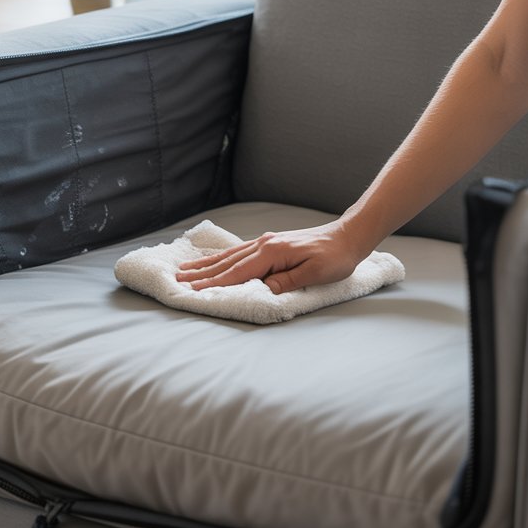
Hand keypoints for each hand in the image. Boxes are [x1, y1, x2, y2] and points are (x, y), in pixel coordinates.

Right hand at [175, 221, 364, 294]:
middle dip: (201, 273)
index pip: (237, 272)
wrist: (348, 236)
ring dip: (207, 264)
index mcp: (272, 252)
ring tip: (187, 269)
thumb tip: (264, 288)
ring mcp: (266, 242)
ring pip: (230, 256)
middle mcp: (264, 244)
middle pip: (227, 263)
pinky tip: (215, 260)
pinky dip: (222, 258)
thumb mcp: (316, 273)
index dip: (214, 283)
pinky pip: (240, 252)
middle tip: (178, 280)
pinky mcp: (271, 244)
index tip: (192, 291)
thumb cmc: (336, 257)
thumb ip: (288, 281)